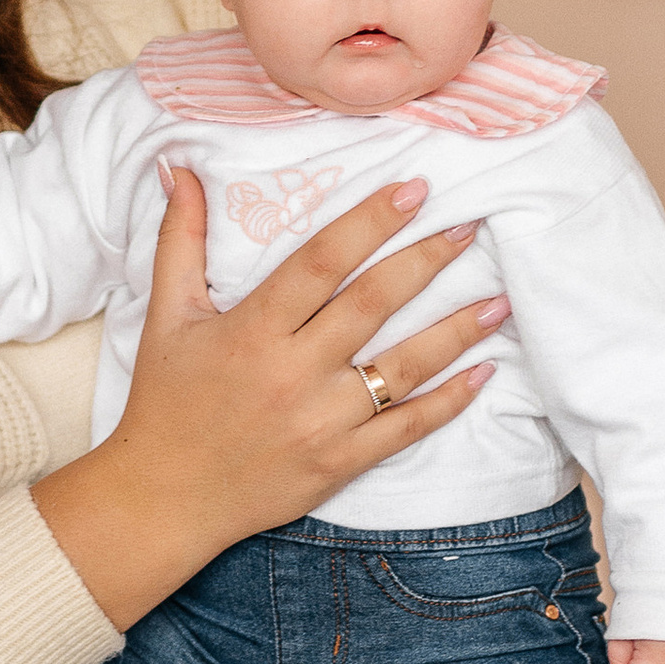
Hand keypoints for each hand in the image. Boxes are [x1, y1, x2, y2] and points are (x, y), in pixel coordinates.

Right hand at [34, 171, 507, 629]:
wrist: (165, 497)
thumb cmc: (166, 402)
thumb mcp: (165, 317)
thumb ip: (180, 239)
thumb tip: (176, 166)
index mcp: (252, 330)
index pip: (322, 262)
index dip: (369, 222)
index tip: (414, 191)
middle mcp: (293, 373)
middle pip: (373, 304)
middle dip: (427, 260)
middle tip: (471, 226)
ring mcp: (321, 422)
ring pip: (402, 367)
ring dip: (456, 331)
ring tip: (500, 299)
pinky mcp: (339, 462)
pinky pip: (406, 429)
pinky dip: (449, 402)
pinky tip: (484, 373)